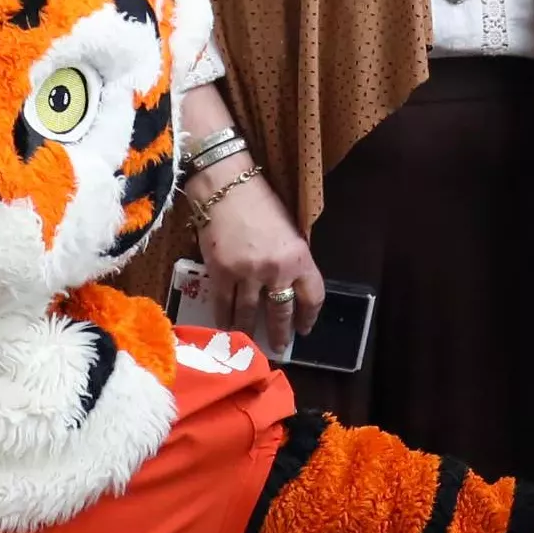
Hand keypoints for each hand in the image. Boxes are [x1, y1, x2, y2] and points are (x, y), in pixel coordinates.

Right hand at [195, 172, 317, 358]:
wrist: (225, 186)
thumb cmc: (259, 202)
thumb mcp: (288, 230)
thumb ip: (291, 258)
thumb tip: (288, 286)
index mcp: (299, 257)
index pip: (312, 296)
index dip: (309, 317)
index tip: (304, 329)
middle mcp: (277, 270)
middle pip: (282, 312)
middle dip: (280, 332)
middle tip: (278, 346)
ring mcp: (248, 274)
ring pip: (249, 313)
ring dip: (249, 330)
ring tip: (249, 341)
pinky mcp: (221, 273)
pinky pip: (223, 305)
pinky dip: (224, 318)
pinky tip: (225, 327)